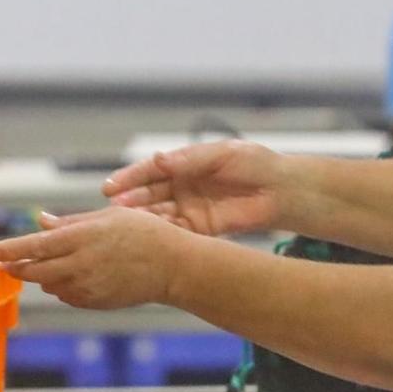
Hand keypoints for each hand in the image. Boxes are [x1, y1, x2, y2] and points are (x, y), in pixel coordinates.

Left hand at [0, 207, 186, 308]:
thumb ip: (71, 222)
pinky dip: (62, 287)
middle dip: (17, 267)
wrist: (173, 266)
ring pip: (49, 284)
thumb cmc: (144, 233)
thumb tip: (42, 221)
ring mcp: (88, 286)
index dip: (11, 249)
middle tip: (7, 264)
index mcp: (82, 237)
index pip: (36, 245)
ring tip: (51, 264)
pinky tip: (74, 276)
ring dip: (42, 276)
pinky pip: (67, 296)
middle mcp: (81, 264)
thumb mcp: (108, 216)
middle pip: (35, 270)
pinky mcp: (95, 301)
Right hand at [102, 140, 285, 236]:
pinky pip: (176, 232)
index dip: (130, 177)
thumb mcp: (221, 154)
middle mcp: (181, 187)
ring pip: (158, 215)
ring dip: (143, 219)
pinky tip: (150, 237)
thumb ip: (190, 160)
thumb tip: (159, 159)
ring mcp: (189, 208)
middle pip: (149, 194)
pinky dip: (163, 234)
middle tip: (115, 208)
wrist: (281, 190)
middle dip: (131, 200)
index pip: (150, 170)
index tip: (111, 185)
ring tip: (127, 224)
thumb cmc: (254, 164)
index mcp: (184, 165)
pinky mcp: (200, 229)